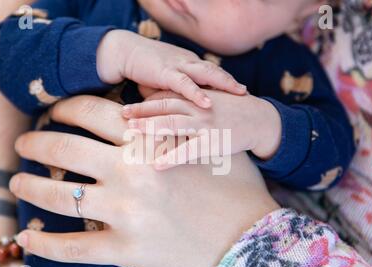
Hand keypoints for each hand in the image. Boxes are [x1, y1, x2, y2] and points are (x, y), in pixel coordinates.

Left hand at [10, 96, 279, 266]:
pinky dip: (44, 244)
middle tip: (24, 144)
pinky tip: (24, 237)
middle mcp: (131, 173)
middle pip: (64, 148)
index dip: (66, 109)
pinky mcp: (126, 249)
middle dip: (36, 143)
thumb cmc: (234, 187)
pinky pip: (73, 248)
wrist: (249, 237)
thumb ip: (173, 125)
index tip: (53, 113)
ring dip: (29, 186)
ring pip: (59, 196)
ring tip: (17, 182)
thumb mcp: (207, 144)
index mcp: (150, 143)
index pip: (92, 113)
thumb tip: (142, 110)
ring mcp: (125, 212)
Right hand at [97, 30, 246, 108]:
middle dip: (231, 82)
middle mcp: (187, 63)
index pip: (211, 73)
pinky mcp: (165, 73)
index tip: (240, 92)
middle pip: (215, 71)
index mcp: (187, 64)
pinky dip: (197, 93)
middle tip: (247, 92)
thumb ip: (175, 94)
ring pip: (206, 74)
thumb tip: (182, 110)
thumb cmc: (143, 70)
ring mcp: (177, 66)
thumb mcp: (163, 83)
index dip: (226, 81)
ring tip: (240, 93)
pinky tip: (208, 103)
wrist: (124, 53)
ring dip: (224, 83)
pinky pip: (185, 84)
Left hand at [122, 89, 281, 169]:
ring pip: (172, 123)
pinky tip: (157, 165)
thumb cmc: (233, 112)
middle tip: (122, 115)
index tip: (128, 107)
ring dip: (150, 126)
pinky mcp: (212, 141)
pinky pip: (188, 150)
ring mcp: (204, 123)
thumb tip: (171, 110)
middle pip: (164, 106)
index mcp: (195, 98)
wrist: (260, 120)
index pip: (165, 96)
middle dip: (141, 110)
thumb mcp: (211, 101)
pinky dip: (172, 157)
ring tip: (131, 132)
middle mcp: (197, 107)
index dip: (145, 101)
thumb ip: (190, 103)